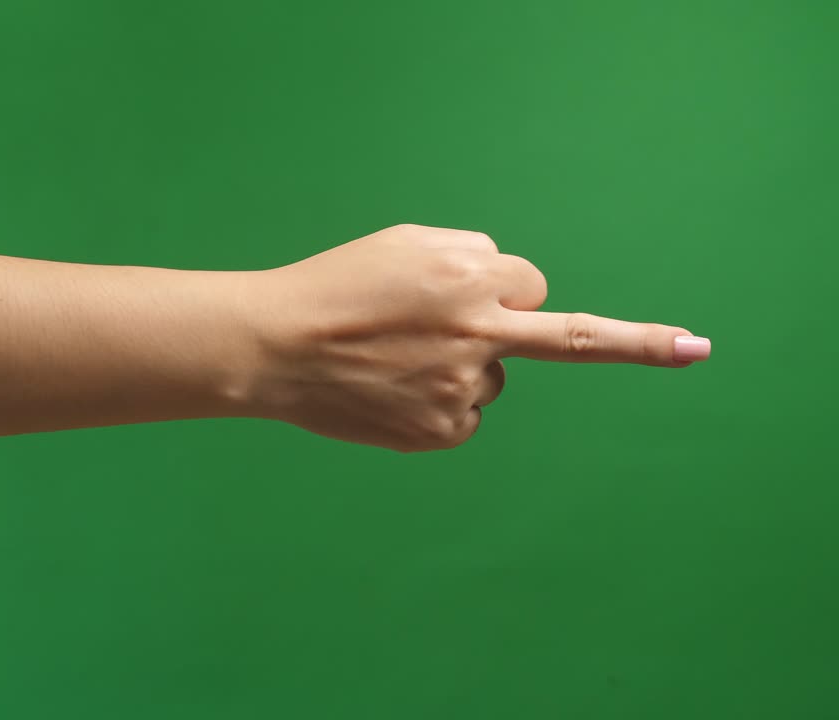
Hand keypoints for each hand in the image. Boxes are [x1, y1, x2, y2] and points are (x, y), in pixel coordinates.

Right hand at [246, 224, 710, 452]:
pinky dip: (438, 404)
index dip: (503, 289)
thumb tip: (512, 293)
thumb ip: (469, 257)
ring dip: (461, 366)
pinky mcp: (441, 431)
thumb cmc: (332, 287)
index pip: (527, 282)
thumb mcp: (402, 244)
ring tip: (390, 360)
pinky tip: (390, 392)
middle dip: (638, 341)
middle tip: (695, 349)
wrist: (272, 349)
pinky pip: (465, 415)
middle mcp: (478, 333)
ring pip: (491, 377)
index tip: (548, 302)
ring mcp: (462, 387)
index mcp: (470, 277)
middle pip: (567, 335)